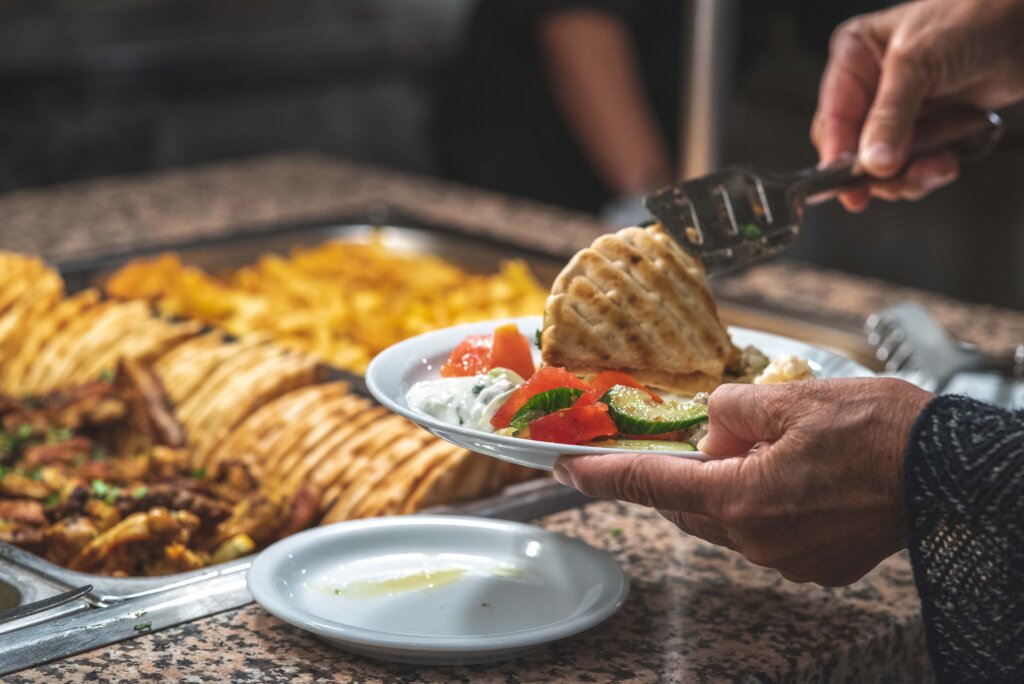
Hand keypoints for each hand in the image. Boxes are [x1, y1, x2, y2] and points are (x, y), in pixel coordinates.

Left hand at [554, 378, 933, 585]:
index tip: (566, 469)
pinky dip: (762, 501)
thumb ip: (732, 406)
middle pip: (688, 504)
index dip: (601, 476)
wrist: (951, 473)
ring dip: (728, 482)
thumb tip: (713, 418)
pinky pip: (765, 531)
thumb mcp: (792, 397)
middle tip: (706, 434)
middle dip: (684, 469)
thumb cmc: (880, 432)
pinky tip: (796, 472)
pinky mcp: (815, 564)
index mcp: (742, 498)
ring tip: (770, 444)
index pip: (651, 486)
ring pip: (726, 518)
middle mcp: (758, 539)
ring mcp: (787, 558)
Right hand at [811, 0, 1023, 211]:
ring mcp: (900, 111)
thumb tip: (873, 163)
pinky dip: (928, 172)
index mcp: (855, 58)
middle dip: (878, 169)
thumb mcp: (919, 63)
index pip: (833, 117)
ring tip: (937, 167)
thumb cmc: (972, 18)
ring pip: (883, 165)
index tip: (846, 184)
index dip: (837, 154)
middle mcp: (872, 87)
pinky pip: (913, 166)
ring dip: (908, 176)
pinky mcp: (928, 128)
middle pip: (853, 148)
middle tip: (895, 181)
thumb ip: (890, 117)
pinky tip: (948, 161)